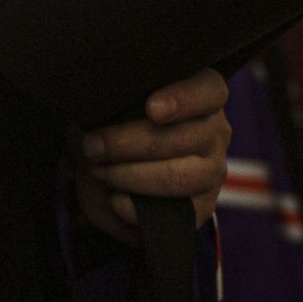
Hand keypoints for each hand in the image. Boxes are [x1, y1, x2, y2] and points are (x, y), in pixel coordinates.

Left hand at [74, 68, 230, 244]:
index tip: (151, 108)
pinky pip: (176, 210)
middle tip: (91, 147)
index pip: (208, 91)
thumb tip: (88, 120)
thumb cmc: (113, 127)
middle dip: (127, 143)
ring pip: (177, 176)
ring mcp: (213, 169)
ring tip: (98, 171)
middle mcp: (215, 131)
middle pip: (180, 138)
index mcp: (201, 95)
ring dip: (129, 175)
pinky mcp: (204, 204)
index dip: (182, 99)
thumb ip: (106, 108)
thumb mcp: (108, 110)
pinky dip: (136, 207)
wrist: (113, 175)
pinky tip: (114, 199)